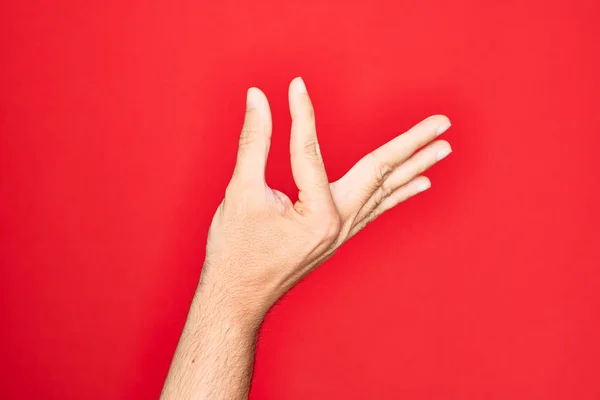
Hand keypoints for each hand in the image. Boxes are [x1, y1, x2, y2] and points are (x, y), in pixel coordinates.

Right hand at [200, 77, 451, 320]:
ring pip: (385, 192)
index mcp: (317, 213)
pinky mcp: (338, 237)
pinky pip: (377, 210)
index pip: (310, 150)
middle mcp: (339, 224)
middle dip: (413, 144)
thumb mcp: (240, 192)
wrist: (237, 298)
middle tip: (443, 123)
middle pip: (381, 173)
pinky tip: (421, 183)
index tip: (296, 86)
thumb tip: (257, 99)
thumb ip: (254, 141)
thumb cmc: (236, 251)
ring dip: (415, 167)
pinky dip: (399, 194)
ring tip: (444, 148)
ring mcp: (342, 233)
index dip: (301, 114)